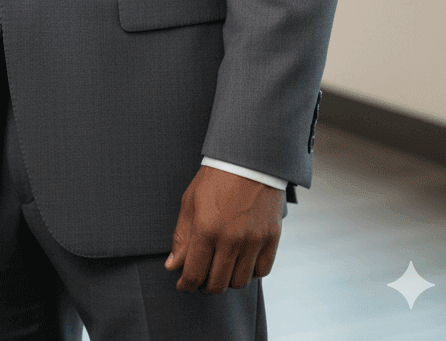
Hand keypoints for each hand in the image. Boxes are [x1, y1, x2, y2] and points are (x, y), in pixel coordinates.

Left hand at [165, 165, 283, 293]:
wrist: (249, 158)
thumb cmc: (216, 178)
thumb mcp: (191, 202)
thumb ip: (182, 237)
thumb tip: (173, 266)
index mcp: (206, 229)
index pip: (194, 274)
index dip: (186, 285)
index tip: (184, 285)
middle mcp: (231, 239)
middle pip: (217, 284)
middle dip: (205, 287)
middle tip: (202, 279)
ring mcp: (254, 240)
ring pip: (240, 282)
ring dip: (228, 281)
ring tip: (222, 269)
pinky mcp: (272, 237)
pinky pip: (261, 271)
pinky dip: (250, 272)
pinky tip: (241, 262)